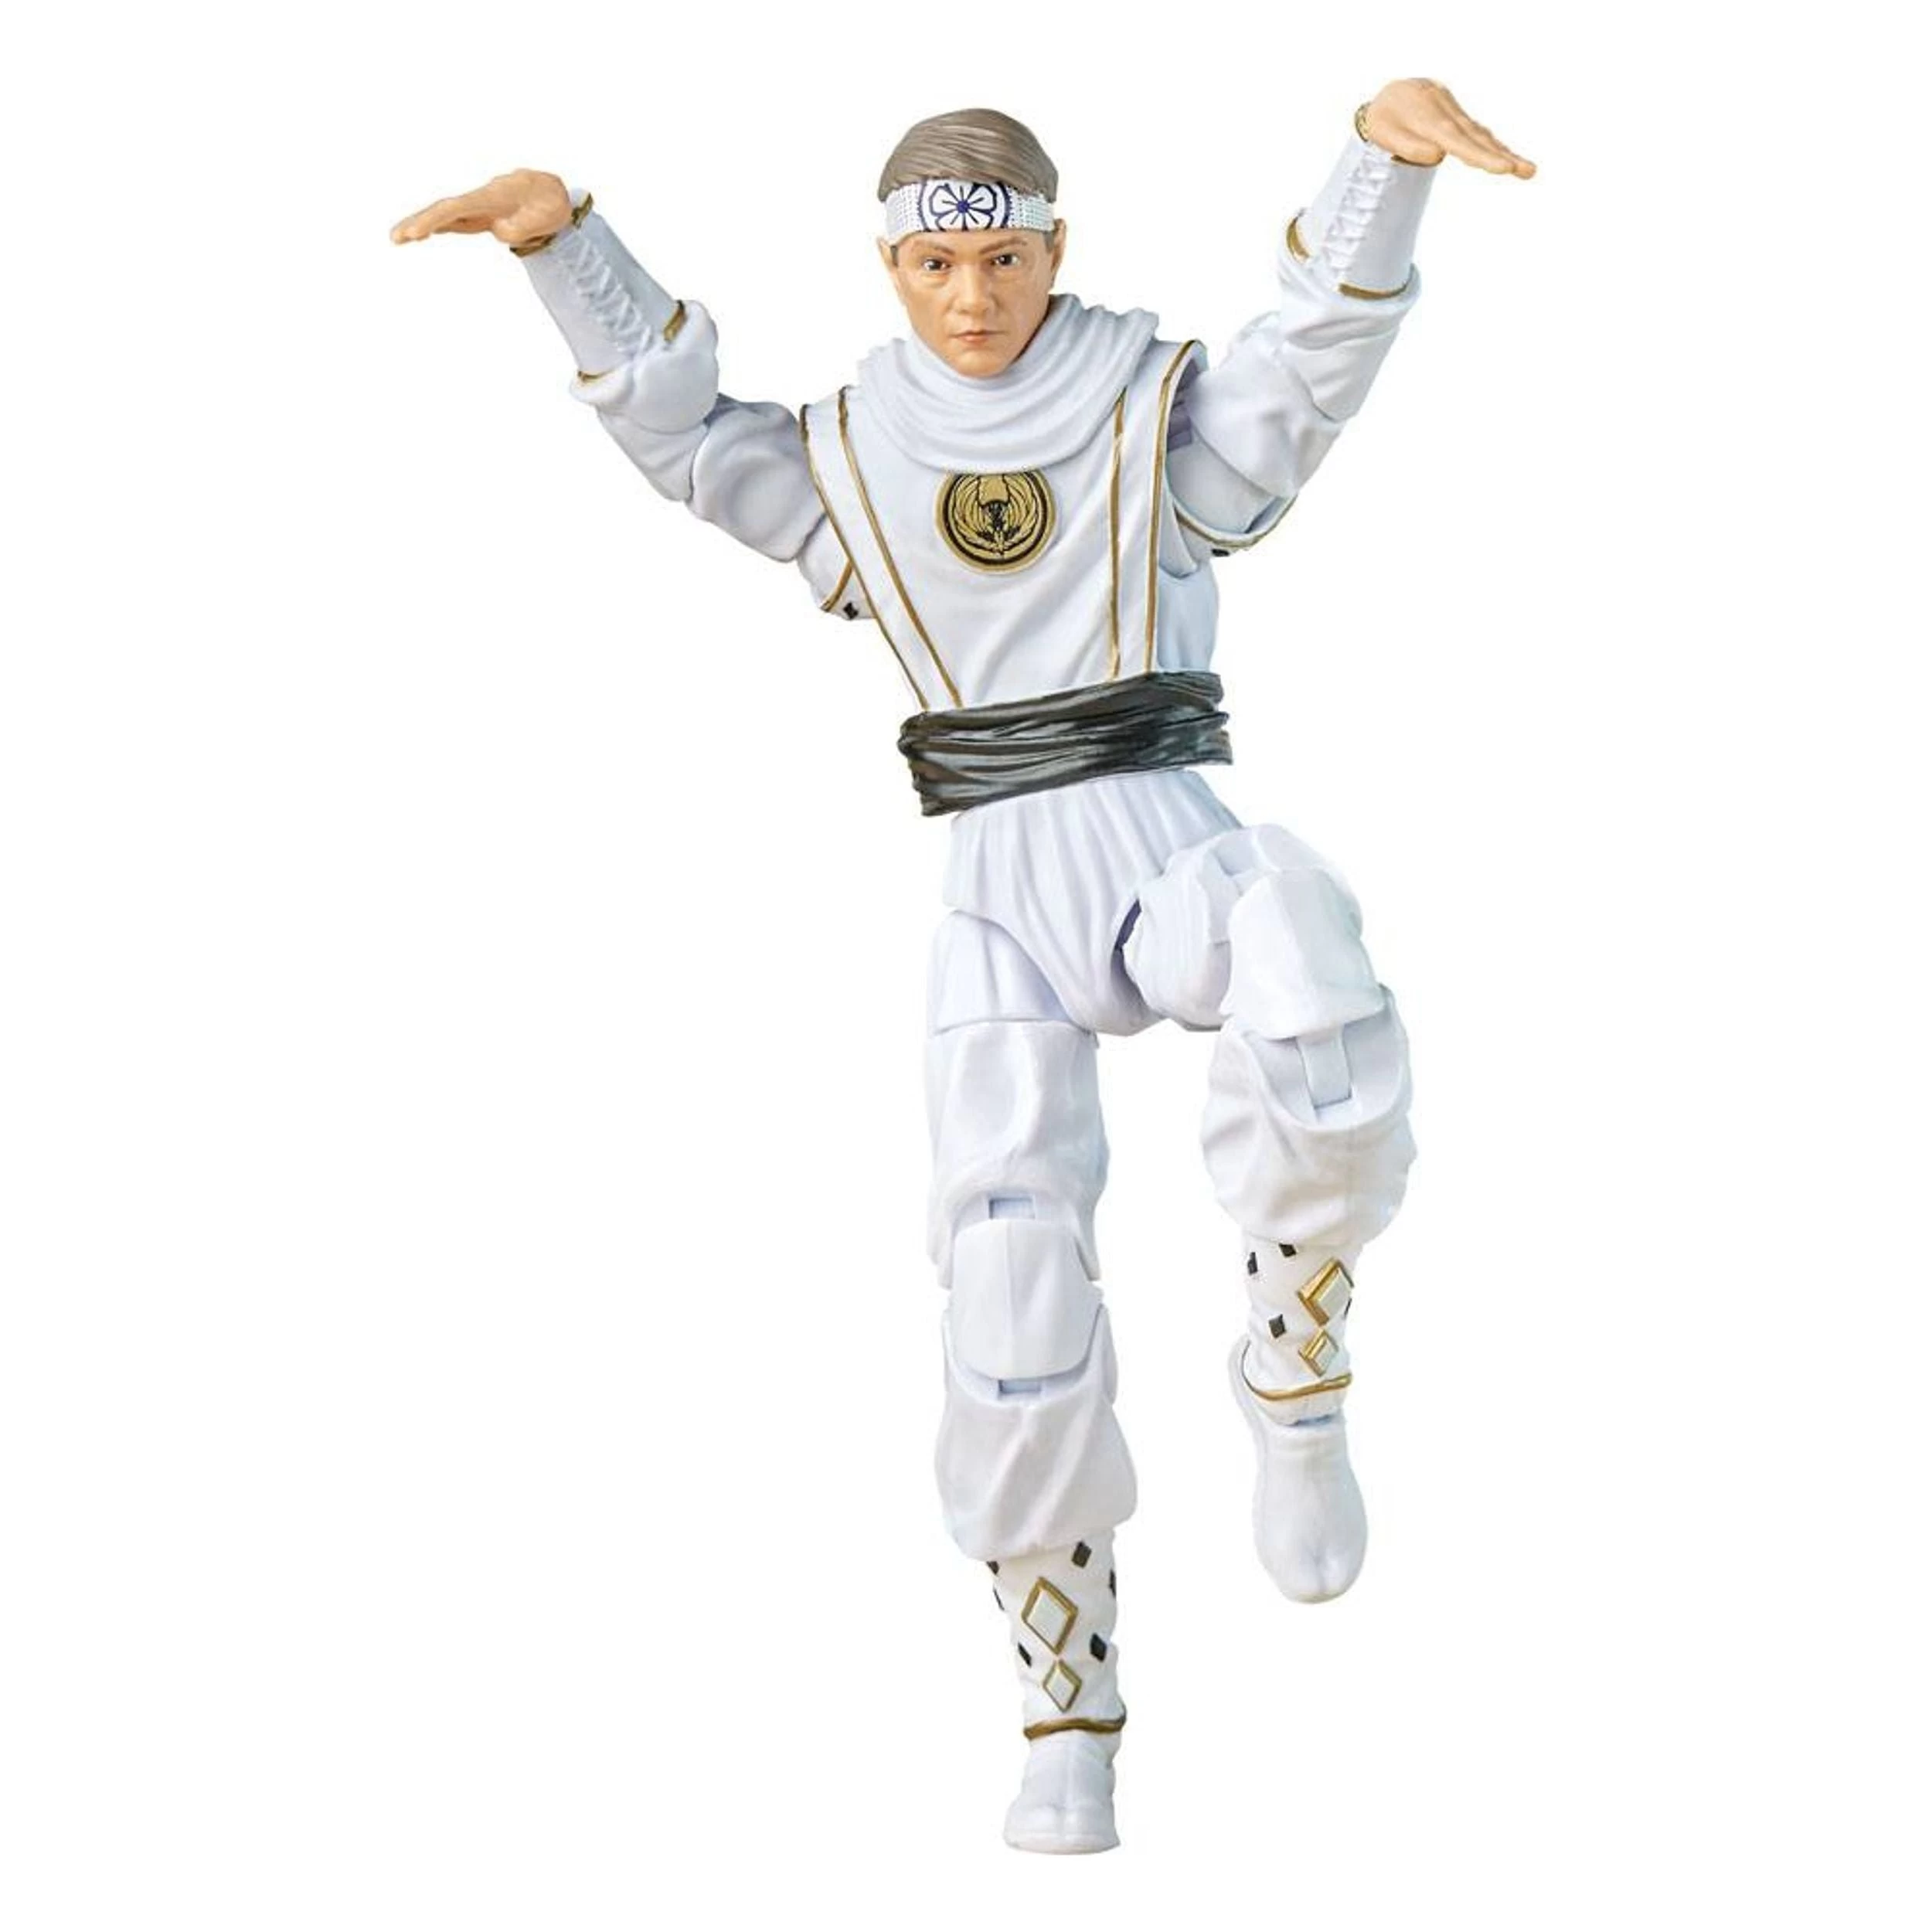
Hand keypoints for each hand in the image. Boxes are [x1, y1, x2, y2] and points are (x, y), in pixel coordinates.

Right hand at [389, 170, 574, 247]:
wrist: (554, 190)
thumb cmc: (550, 203)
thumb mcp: (546, 217)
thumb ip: (522, 226)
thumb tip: (498, 230)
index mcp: (493, 198)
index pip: (457, 209)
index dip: (436, 219)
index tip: (417, 233)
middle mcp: (481, 200)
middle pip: (445, 209)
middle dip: (420, 221)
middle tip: (396, 237)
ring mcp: (479, 207)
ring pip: (446, 215)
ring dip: (422, 224)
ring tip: (397, 238)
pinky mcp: (482, 215)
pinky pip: (455, 220)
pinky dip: (437, 225)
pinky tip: (420, 232)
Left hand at [1360, 81, 1535, 176]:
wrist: (1392, 92)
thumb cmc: (1384, 119)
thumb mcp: (1384, 134)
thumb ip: (1407, 145)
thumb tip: (1437, 155)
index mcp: (1428, 118)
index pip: (1458, 142)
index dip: (1482, 155)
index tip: (1504, 167)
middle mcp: (1447, 112)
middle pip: (1477, 139)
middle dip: (1503, 156)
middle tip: (1528, 171)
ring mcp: (1456, 112)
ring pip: (1481, 135)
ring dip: (1504, 153)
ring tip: (1527, 170)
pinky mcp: (1459, 116)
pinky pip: (1477, 132)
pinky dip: (1493, 145)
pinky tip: (1509, 157)